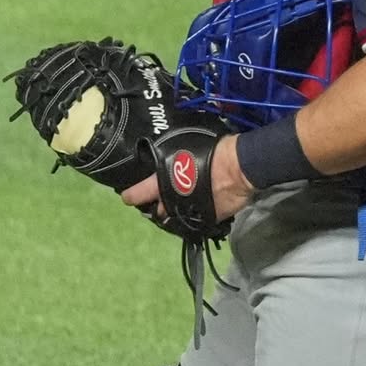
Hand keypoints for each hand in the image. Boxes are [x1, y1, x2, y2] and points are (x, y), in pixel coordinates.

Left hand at [120, 134, 253, 223]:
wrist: (237, 167)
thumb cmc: (211, 150)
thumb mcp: (183, 145)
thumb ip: (173, 155)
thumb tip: (167, 152)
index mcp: (164, 180)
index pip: (140, 192)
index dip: (131, 196)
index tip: (127, 197)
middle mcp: (173, 199)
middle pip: (158, 211)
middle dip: (155, 208)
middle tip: (155, 202)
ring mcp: (190, 211)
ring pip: (176, 218)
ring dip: (173, 213)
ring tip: (174, 207)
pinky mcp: (207, 219)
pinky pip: (195, 220)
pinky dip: (193, 215)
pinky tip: (194, 209)